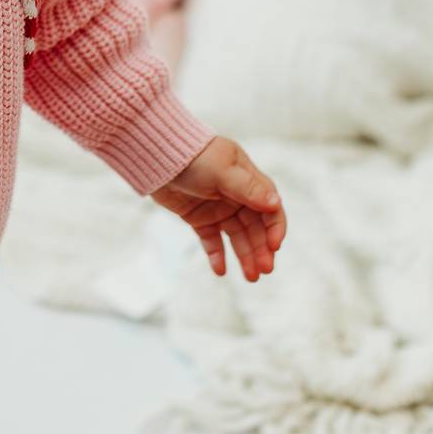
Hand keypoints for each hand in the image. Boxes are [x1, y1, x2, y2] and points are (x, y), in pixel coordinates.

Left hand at [150, 136, 286, 280]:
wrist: (156, 156)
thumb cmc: (192, 156)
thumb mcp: (222, 171)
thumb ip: (248, 188)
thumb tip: (275, 203)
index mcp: (248, 180)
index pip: (269, 208)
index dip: (274, 228)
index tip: (274, 246)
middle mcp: (237, 195)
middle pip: (255, 227)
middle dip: (261, 249)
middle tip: (264, 270)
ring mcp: (218, 207)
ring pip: (237, 237)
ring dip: (244, 256)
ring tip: (250, 277)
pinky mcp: (199, 218)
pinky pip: (212, 240)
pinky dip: (217, 255)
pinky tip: (220, 270)